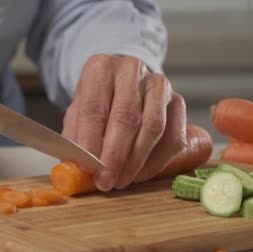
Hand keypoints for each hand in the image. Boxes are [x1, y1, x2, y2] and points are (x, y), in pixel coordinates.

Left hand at [62, 54, 186, 190]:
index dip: (91, 140)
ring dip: (136, 160)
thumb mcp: (76, 115)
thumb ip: (75, 139)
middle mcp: (132, 71)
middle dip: (115, 155)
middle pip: (126, 117)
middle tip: (106, 181)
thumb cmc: (97, 103)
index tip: (89, 168)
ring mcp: (159, 84)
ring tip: (122, 181)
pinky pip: (173, 136)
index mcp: (100, 69)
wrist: (121, 85)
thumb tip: (77, 168)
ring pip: (153, 126)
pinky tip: (140, 174)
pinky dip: (157, 161)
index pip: (94, 107)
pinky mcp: (177, 102)